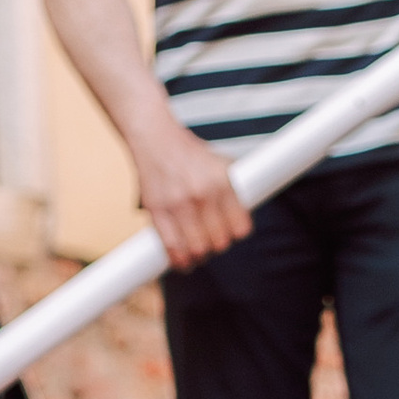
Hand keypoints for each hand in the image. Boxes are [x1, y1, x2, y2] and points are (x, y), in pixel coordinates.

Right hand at [133, 119, 249, 268]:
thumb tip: (243, 220)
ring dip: (199, 255)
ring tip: (198, 248)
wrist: (155, 137)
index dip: (236, 233)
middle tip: (211, 237)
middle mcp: (202, 193)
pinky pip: (173, 249)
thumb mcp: (219, 165)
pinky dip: (180, 260)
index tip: (231, 231)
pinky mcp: (158, 212)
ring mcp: (179, 204)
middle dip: (217, 244)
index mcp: (222, 181)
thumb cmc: (188, 154)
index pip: (240, 228)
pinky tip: (183, 259)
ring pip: (198, 250)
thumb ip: (232, 192)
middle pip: (220, 242)